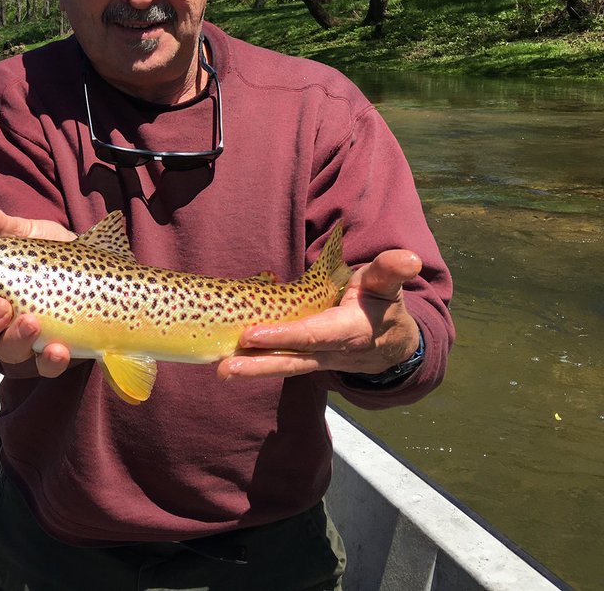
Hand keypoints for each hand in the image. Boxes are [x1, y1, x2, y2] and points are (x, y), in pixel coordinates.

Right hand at [0, 196, 73, 377]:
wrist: (94, 268)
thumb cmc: (46, 254)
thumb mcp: (22, 236)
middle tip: (1, 305)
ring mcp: (22, 347)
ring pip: (9, 355)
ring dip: (17, 340)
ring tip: (33, 320)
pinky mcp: (51, 358)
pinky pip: (46, 368)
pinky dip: (50, 361)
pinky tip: (59, 348)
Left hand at [217, 248, 423, 379]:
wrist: (395, 343)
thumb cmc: (383, 304)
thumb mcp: (388, 285)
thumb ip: (391, 271)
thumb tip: (408, 258)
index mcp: (351, 330)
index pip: (314, 335)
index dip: (286, 336)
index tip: (255, 334)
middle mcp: (333, 352)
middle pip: (294, 360)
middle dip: (261, 365)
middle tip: (227, 368)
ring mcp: (319, 361)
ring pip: (285, 366)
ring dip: (253, 370)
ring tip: (222, 372)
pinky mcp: (308, 362)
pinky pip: (282, 364)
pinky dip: (257, 365)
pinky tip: (228, 363)